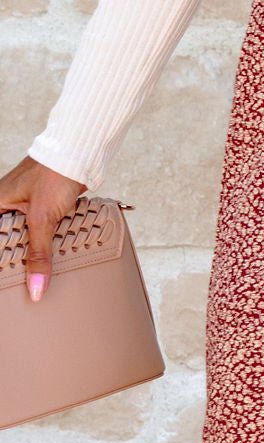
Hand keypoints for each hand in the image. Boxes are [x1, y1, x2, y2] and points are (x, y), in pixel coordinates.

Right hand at [0, 155, 87, 301]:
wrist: (78, 154)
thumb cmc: (53, 175)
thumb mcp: (42, 219)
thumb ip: (39, 254)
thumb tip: (36, 288)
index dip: (3, 261)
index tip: (9, 283)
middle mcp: (6, 205)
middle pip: (8, 242)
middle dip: (18, 261)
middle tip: (26, 285)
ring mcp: (24, 206)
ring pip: (25, 239)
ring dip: (34, 254)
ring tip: (38, 277)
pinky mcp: (43, 208)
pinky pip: (40, 233)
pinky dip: (47, 244)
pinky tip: (52, 258)